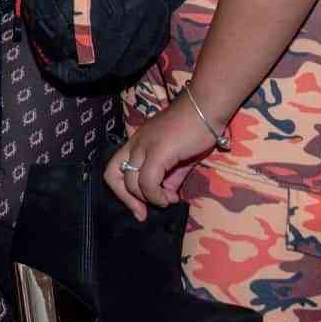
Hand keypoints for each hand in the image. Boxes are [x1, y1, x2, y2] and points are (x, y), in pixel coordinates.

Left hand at [104, 98, 218, 220]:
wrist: (207, 109)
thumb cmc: (194, 130)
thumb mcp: (178, 158)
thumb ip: (169, 177)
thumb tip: (167, 196)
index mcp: (136, 144)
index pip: (114, 169)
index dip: (122, 192)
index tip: (139, 208)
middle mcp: (135, 144)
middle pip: (113, 175)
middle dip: (127, 199)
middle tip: (144, 212)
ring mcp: (144, 146)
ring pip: (131, 181)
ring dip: (148, 198)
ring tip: (166, 200)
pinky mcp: (158, 150)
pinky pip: (148, 181)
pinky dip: (156, 195)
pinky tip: (170, 197)